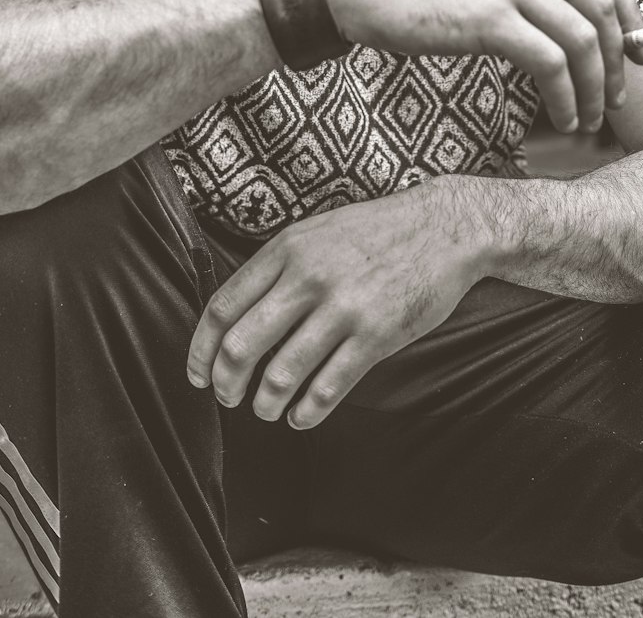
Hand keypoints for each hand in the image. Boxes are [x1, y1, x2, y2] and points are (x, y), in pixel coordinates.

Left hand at [186, 181, 480, 427]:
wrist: (443, 226)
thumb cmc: (376, 230)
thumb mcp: (316, 232)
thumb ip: (277, 266)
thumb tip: (236, 313)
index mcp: (287, 250)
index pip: (223, 307)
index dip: (202, 349)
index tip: (199, 374)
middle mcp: (308, 278)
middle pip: (243, 346)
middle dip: (227, 383)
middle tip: (229, 398)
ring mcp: (342, 308)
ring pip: (281, 374)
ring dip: (266, 403)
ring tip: (267, 409)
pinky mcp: (375, 335)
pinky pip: (328, 386)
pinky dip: (307, 411)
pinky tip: (302, 417)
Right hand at [317, 0, 642, 133]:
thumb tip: (564, 15)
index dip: (632, 14)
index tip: (638, 50)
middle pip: (604, 5)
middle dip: (620, 57)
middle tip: (616, 94)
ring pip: (584, 39)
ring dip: (595, 86)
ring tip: (588, 117)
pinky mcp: (490, 18)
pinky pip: (551, 64)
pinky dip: (565, 97)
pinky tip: (561, 116)